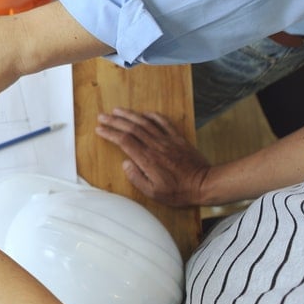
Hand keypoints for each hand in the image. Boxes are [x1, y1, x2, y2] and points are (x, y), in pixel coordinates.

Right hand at [94, 108, 210, 206]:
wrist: (204, 184)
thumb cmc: (178, 191)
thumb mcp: (153, 193)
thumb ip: (136, 178)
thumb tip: (125, 163)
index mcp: (147, 159)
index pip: (124, 141)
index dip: (110, 133)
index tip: (100, 129)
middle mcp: (156, 146)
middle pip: (131, 128)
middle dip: (114, 121)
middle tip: (102, 116)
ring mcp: (167, 140)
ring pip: (145, 122)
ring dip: (129, 115)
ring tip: (117, 110)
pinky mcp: (178, 138)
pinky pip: (164, 122)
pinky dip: (152, 116)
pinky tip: (144, 113)